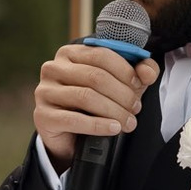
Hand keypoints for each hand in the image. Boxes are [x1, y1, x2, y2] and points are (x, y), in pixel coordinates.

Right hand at [34, 44, 160, 168]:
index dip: (124, 70)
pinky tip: (114, 128)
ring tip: (129, 122)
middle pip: (95, 77)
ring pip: (87, 97)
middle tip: (136, 108)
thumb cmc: (94, 104)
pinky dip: (99, 125)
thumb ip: (138, 73)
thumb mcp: (119, 85)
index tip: (139, 85)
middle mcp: (53, 68)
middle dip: (122, 94)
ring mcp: (45, 91)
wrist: (70, 136)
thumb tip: (147, 71)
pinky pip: (74, 119)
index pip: (101, 55)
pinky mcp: (43, 115)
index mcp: (70, 53)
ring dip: (114, 111)